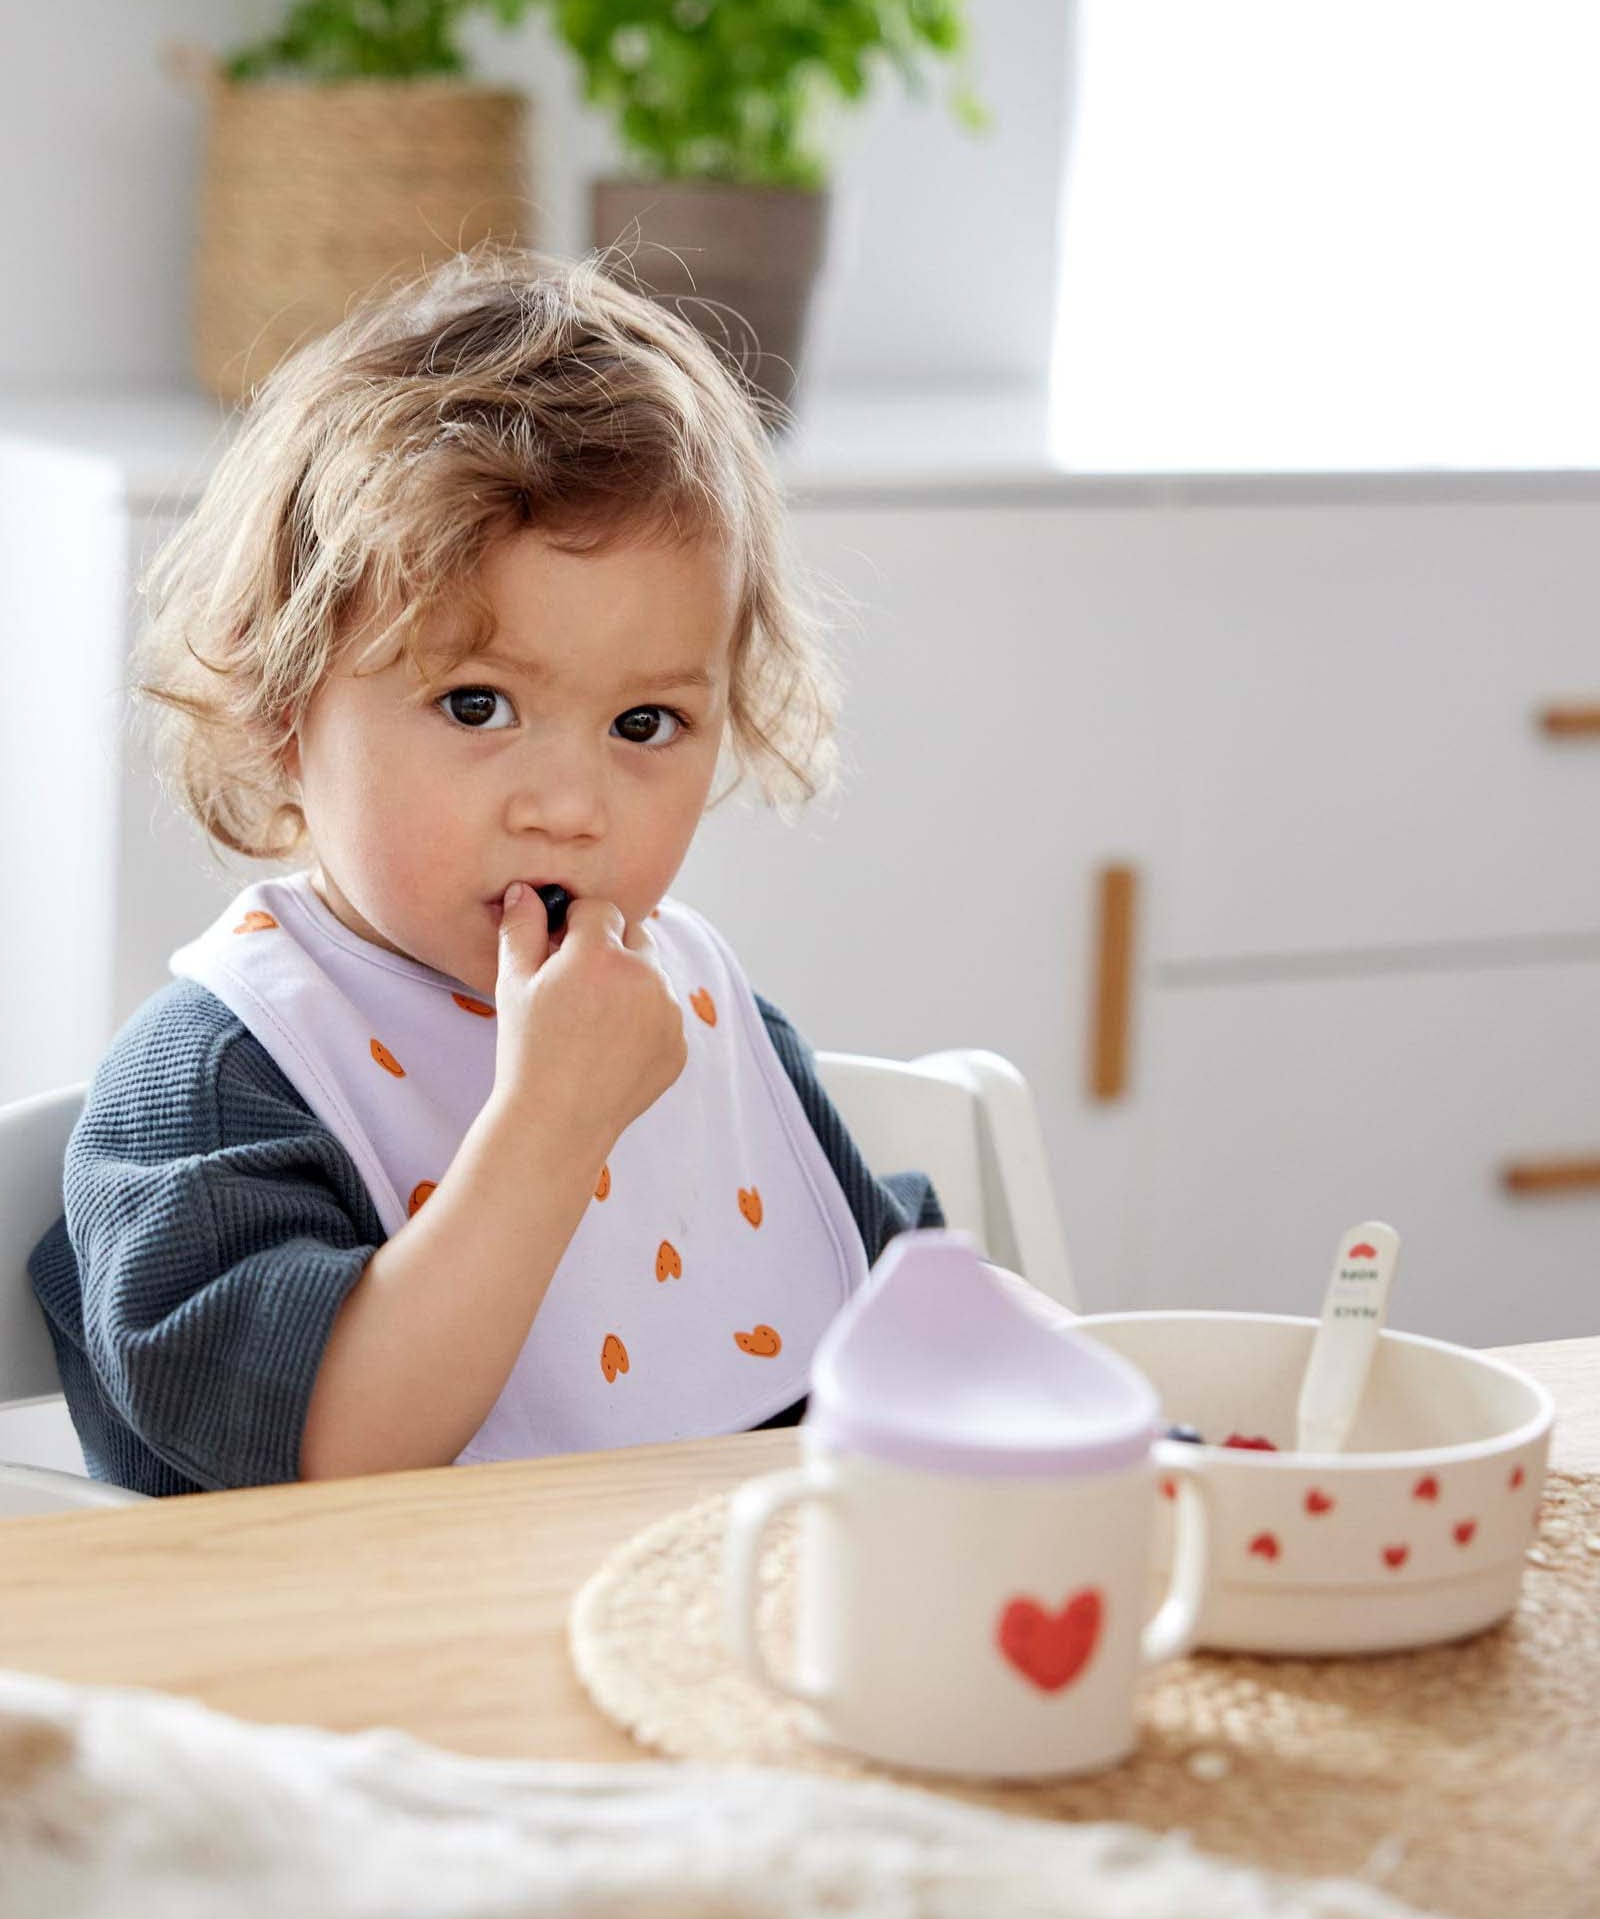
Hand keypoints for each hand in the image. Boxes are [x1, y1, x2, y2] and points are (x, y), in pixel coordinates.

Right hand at [490, 882, 686, 1150]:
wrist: (556, 1122)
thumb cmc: (527, 1051)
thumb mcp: (514, 984)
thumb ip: (522, 928)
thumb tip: (527, 891)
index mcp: (602, 954)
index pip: (600, 909)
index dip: (576, 926)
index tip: (560, 952)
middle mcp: (645, 977)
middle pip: (634, 935)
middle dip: (609, 949)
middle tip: (577, 986)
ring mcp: (669, 1014)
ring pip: (652, 976)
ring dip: (630, 984)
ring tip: (592, 1023)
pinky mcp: (679, 1046)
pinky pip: (664, 1016)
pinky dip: (644, 1023)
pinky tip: (610, 1049)